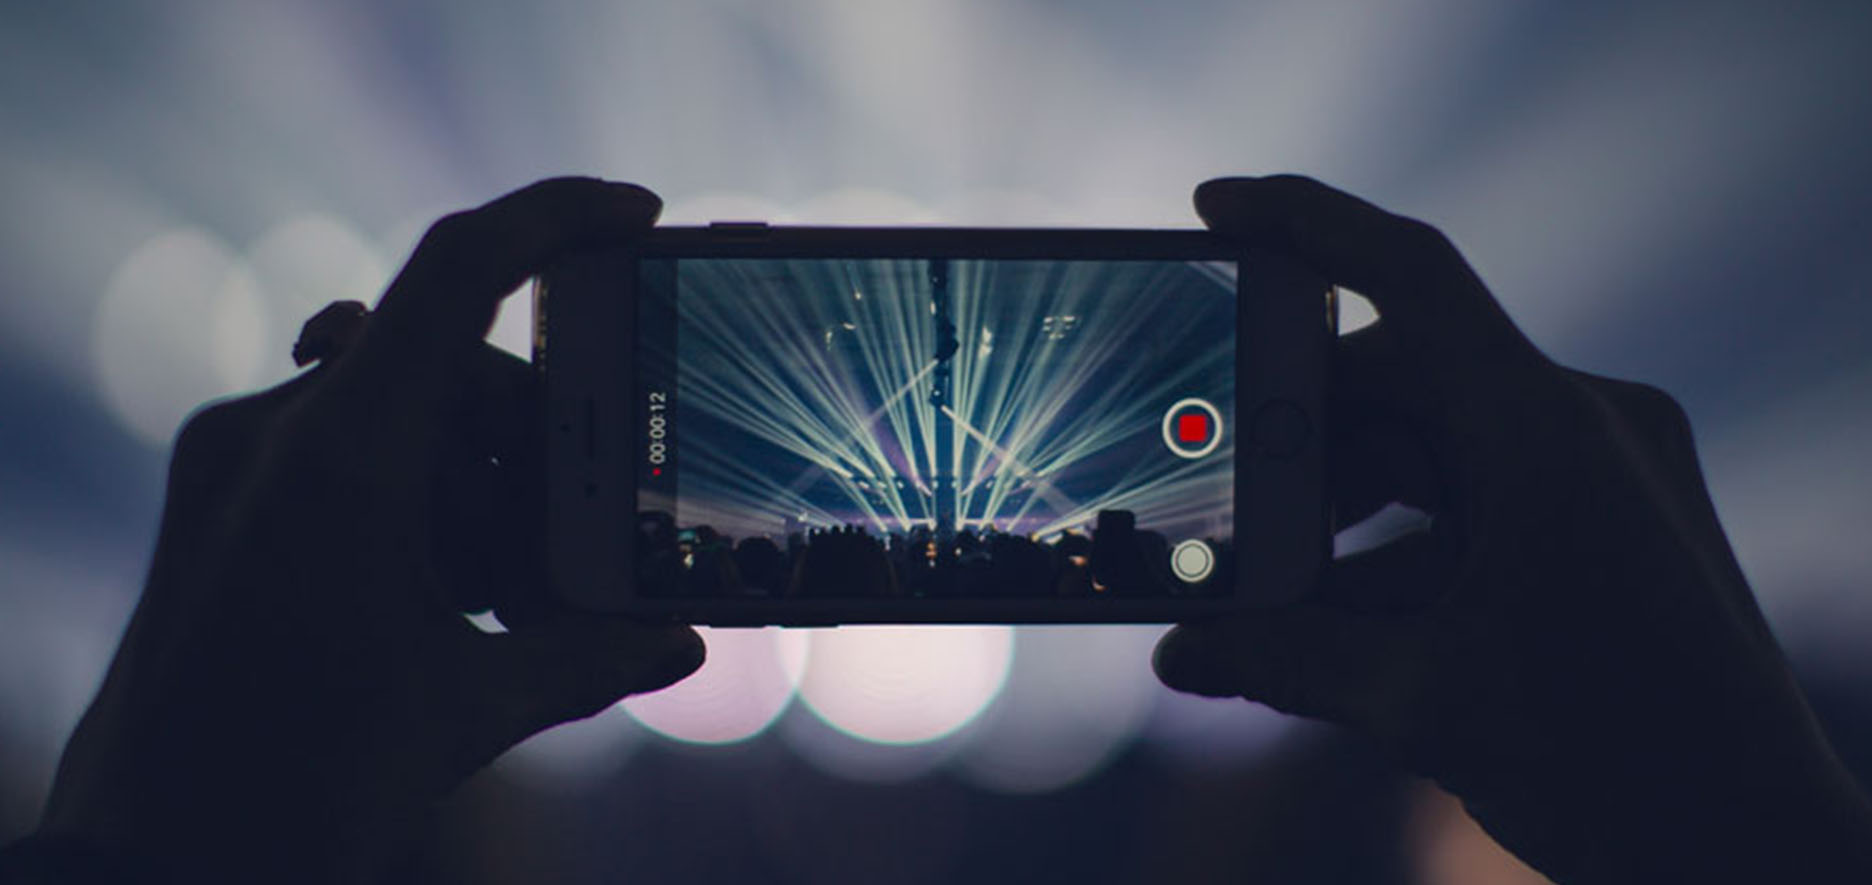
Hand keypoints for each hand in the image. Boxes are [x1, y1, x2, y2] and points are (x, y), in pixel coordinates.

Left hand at [31, 179, 703, 881]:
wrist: (147, 865)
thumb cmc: (296, 790)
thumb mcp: (465, 713)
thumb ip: (587, 657)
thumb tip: (680, 638)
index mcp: (344, 459)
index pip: (458, 270)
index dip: (556, 216)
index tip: (638, 214)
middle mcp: (277, 436)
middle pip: (449, 366)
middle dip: (538, 427)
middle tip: (593, 510)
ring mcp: (233, 465)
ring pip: (396, 416)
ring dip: (475, 478)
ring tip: (510, 589)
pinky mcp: (215, 504)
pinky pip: (339, 458)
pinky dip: (414, 500)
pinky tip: (445, 594)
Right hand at [1153, 176, 1871, 881]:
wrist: (1756, 847)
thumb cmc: (1621, 771)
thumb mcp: (1424, 705)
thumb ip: (1284, 663)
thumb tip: (1177, 652)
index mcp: (1548, 437)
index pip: (1413, 278)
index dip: (1306, 224)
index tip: (1215, 207)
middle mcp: (1584, 428)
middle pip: (1401, 383)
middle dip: (1297, 442)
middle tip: (1210, 501)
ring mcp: (1603, 472)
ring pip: (1433, 447)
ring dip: (1342, 509)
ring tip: (1261, 591)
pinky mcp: (1606, 520)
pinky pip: (1476, 497)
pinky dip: (1400, 544)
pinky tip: (1330, 618)